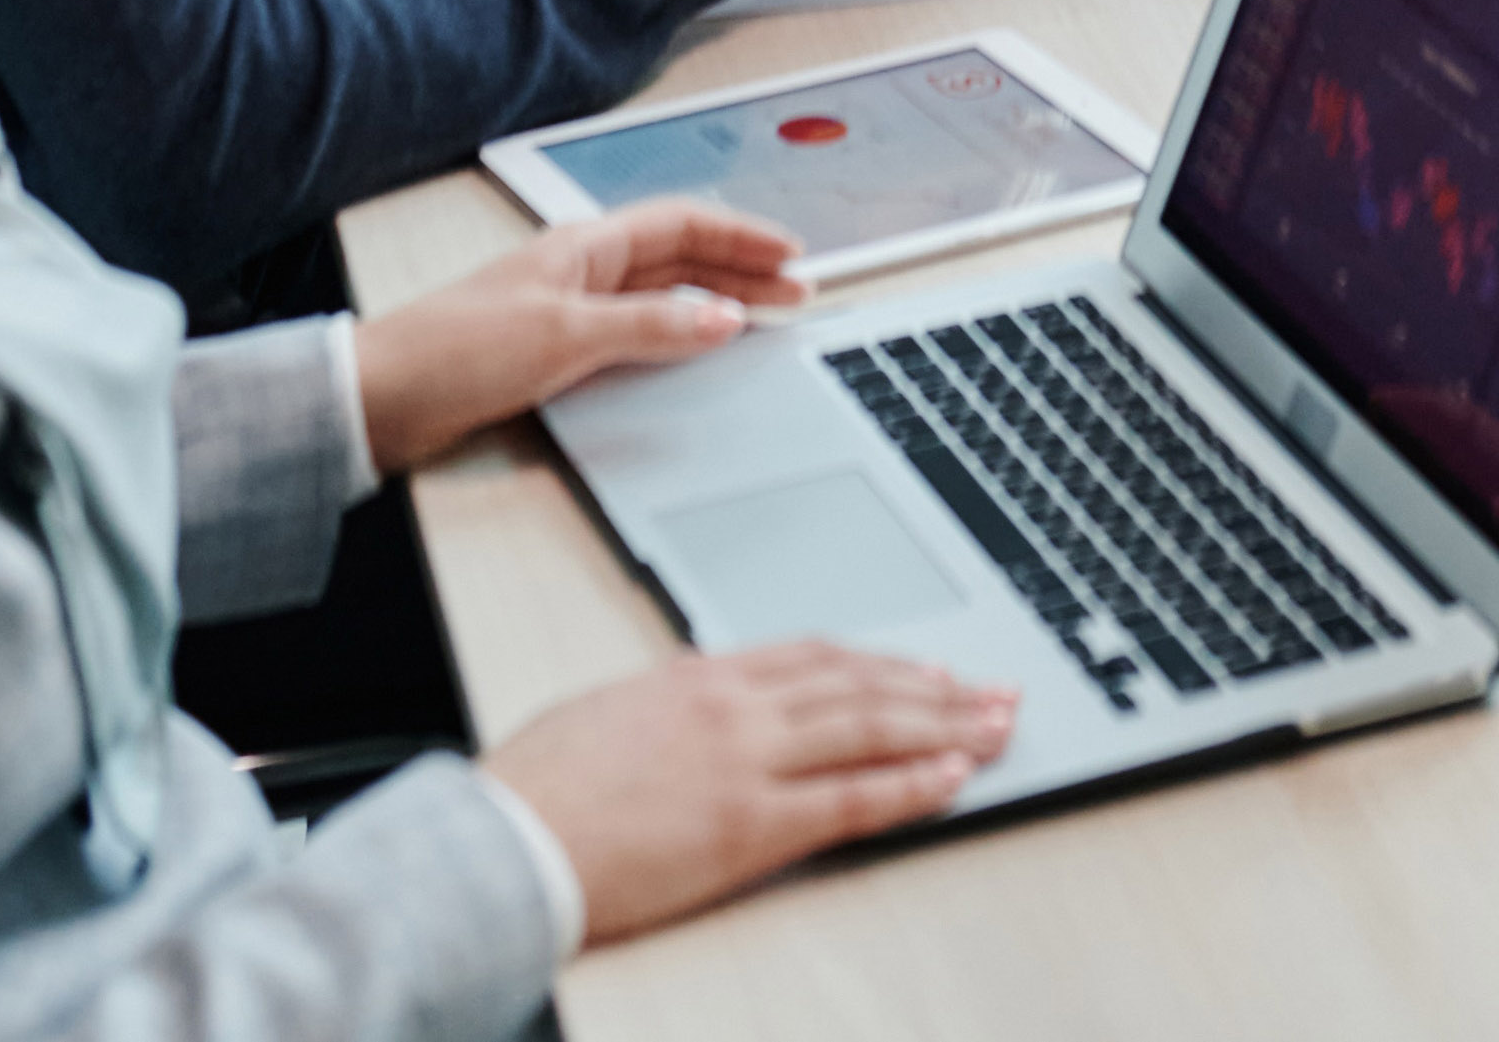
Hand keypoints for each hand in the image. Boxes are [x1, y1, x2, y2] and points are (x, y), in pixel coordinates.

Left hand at [354, 198, 805, 474]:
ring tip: (762, 321)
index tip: (790, 254)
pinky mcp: (553, 353)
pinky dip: (676, 337)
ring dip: (714, 304)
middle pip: (678, 259)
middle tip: (794, 295)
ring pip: (660, 297)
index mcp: (583, 247)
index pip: (681, 225)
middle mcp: (581, 271)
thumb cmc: (456, 351)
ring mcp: (567, 311)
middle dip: (740, 273)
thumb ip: (651, 326)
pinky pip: (636, 334)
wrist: (380, 399)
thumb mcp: (566, 335)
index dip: (740, 236)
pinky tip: (695, 354)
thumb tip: (724, 317)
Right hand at [484, 641, 1016, 944]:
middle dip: (939, 689)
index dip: (881, 662)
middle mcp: (736, 707)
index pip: (816, 657)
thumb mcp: (610, 713)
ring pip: (872, 729)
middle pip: (861, 685)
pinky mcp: (750, 825)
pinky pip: (852, 798)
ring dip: (946, 727)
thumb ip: (669, 703)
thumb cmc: (536, 787)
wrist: (502, 841)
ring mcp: (748, 762)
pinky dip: (910, 784)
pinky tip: (951, 778)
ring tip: (996, 726)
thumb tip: (700, 700)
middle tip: (994, 691)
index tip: (927, 668)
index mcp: (699, 676)